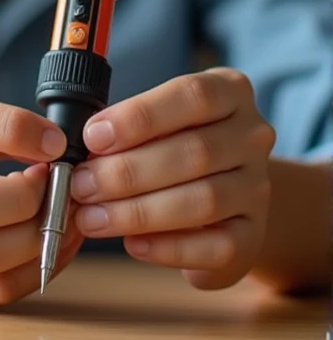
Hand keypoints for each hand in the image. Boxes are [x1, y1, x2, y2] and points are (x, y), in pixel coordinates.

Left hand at [69, 68, 275, 288]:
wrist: (224, 193)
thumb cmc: (175, 143)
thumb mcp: (159, 119)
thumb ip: (128, 125)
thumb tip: (82, 143)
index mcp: (230, 92)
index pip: (192, 95)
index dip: (140, 116)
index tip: (93, 136)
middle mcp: (252, 136)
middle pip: (195, 152)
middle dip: (127, 171)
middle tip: (82, 185)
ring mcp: (258, 188)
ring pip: (203, 201)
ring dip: (139, 212)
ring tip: (92, 218)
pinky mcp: (253, 236)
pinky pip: (215, 247)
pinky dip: (169, 248)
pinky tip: (133, 244)